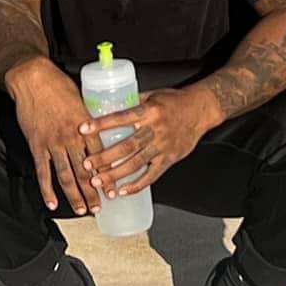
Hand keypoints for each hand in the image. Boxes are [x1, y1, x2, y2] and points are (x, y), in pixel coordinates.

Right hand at [8, 61, 96, 213]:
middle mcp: (72, 137)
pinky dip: (47, 190)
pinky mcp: (37, 145)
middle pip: (85, 171)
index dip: (107, 176)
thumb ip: (89, 119)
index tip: (113, 191)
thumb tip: (99, 132)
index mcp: (86, 126)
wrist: (33, 79)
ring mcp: (53, 143)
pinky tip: (52, 203)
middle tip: (99, 208)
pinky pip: (43, 172)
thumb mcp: (82, 99)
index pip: (101, 157)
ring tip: (81, 211)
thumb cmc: (58, 85)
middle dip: (93, 193)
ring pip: (66, 176)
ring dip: (74, 196)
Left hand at [82, 86, 215, 199]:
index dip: (101, 124)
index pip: (121, 117)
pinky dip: (137, 185)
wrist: (201, 109)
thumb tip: (109, 105)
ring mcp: (163, 146)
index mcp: (149, 111)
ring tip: (99, 181)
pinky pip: (152, 175)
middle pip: (127, 146)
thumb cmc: (176, 101)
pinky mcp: (170, 158)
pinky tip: (123, 191)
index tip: (83, 129)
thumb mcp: (153, 95)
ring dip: (116, 174)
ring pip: (136, 163)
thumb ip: (133, 102)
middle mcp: (155, 129)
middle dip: (105, 157)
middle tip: (87, 164)